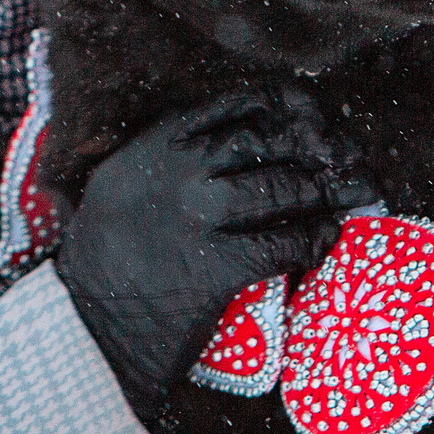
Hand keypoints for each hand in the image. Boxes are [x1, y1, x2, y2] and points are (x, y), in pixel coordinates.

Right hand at [58, 89, 374, 413]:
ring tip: (345, 199)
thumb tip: (247, 142)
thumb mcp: (122, 184)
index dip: (289, 109)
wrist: (85, 326)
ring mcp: (197, 217)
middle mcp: (178, 172)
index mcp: (156, 146)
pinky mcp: (216, 267)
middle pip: (270, 143)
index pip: (239, 107)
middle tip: (348, 160)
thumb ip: (171, 157)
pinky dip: (313, 241)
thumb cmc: (106, 258)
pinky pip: (283, 244)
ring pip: (283, 189)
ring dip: (323, 193)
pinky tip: (324, 242)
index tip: (315, 120)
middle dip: (318, 149)